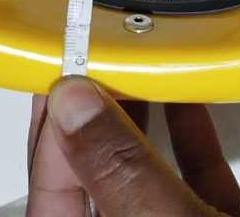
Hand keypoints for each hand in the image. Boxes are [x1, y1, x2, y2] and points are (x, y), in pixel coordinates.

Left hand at [26, 78, 239, 215]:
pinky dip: (187, 136)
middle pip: (94, 171)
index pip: (51, 185)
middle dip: (95, 111)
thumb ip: (124, 169)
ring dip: (139, 116)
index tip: (66, 68)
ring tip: (137, 61)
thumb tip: (77, 103)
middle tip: (98, 53)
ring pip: (140, 171)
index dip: (55, 123)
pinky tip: (187, 95)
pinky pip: (189, 176)